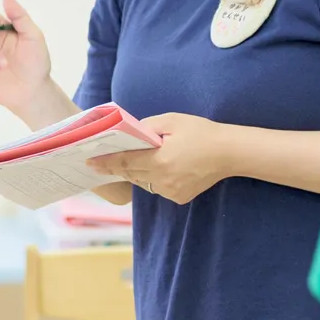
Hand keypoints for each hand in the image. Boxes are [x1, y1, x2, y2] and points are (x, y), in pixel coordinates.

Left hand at [88, 113, 230, 204]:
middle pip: (132, 174)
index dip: (106, 163)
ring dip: (138, 173)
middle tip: (104, 161)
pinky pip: (159, 188)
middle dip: (119, 167)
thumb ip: (146, 127)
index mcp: (159, 160)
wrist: (229, 152)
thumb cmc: (200, 132)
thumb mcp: (171, 121)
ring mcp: (171, 191)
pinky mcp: (179, 198)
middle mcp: (162, 179)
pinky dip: (155, 179)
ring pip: (145, 183)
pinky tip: (163, 167)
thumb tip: (130, 134)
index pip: (125, 162)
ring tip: (138, 160)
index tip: (90, 163)